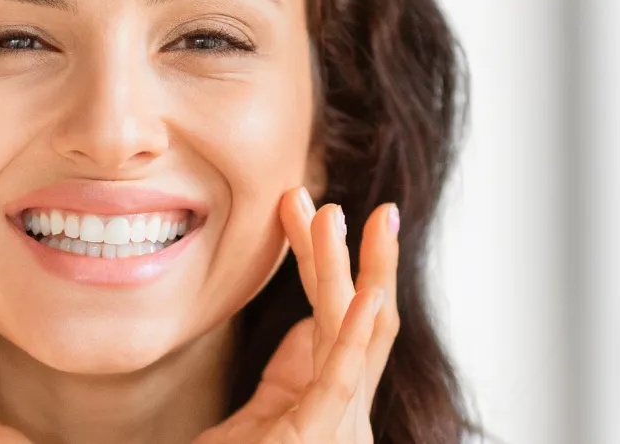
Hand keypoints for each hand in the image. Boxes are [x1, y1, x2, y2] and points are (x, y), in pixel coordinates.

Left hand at [197, 188, 400, 443]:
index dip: (330, 264)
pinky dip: (358, 334)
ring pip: (357, 333)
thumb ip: (282, 381)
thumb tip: (305, 329)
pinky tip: (366, 295)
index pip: (336, 320)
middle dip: (348, 256)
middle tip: (334, 198)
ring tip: (338, 216)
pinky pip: (346, 378)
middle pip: (356, 317)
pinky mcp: (324, 435)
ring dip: (349, 271)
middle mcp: (344, 412)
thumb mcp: (253, 425)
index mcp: (326, 406)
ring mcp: (340, 425)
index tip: (310, 211)